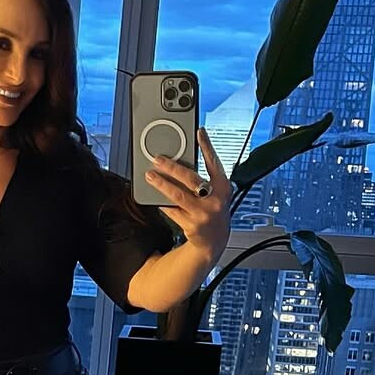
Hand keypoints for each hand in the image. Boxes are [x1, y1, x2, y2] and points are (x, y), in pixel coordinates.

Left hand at [144, 127, 231, 263]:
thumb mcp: (217, 194)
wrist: (214, 242)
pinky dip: (163, 203)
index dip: (207, 147)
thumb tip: (182, 162)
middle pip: (191, 179)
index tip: (199, 132)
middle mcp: (215, 200)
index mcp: (223, 187)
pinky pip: (172, 210)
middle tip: (158, 159)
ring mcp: (203, 213)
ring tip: (150, 176)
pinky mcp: (191, 225)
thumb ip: (205, 179)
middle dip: (172, 167)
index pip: (215, 163)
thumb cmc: (213, 212)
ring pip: (177, 195)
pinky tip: (155, 196)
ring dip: (161, 184)